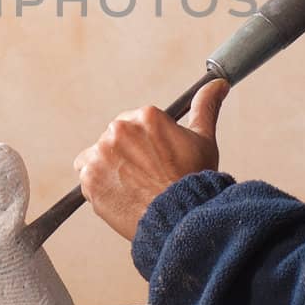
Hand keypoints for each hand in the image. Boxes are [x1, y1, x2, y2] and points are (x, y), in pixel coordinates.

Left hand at [74, 79, 229, 240]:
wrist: (181, 220)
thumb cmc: (194, 181)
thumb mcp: (203, 140)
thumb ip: (205, 107)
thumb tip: (218, 85)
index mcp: (145, 116)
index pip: (135, 124)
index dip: (146, 145)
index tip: (155, 161)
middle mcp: (119, 129)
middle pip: (115, 139)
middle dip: (127, 155)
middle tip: (146, 177)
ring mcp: (101, 154)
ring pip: (98, 156)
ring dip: (110, 168)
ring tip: (133, 187)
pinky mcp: (89, 178)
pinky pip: (87, 176)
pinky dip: (99, 186)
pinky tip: (120, 195)